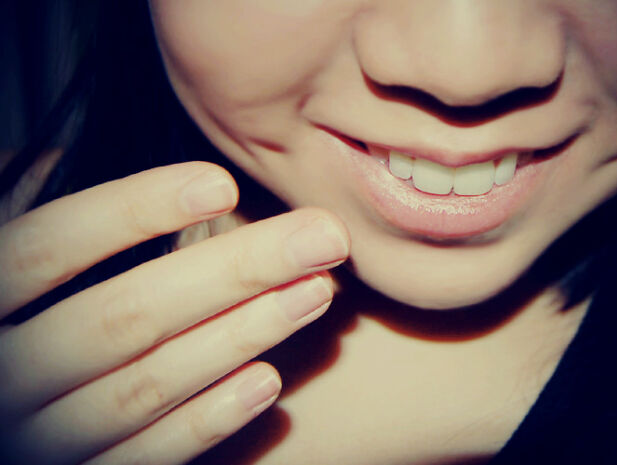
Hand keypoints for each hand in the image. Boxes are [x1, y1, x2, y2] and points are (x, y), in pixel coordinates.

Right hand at [0, 162, 349, 463]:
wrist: (11, 402)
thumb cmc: (12, 313)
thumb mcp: (6, 266)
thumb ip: (30, 220)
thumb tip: (65, 155)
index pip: (48, 246)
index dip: (132, 212)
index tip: (222, 183)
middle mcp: (3, 373)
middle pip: (124, 317)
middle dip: (234, 272)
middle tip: (323, 237)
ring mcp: (37, 435)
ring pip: (146, 386)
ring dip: (242, 336)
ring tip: (318, 291)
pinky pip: (144, 459)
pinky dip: (204, 422)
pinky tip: (266, 382)